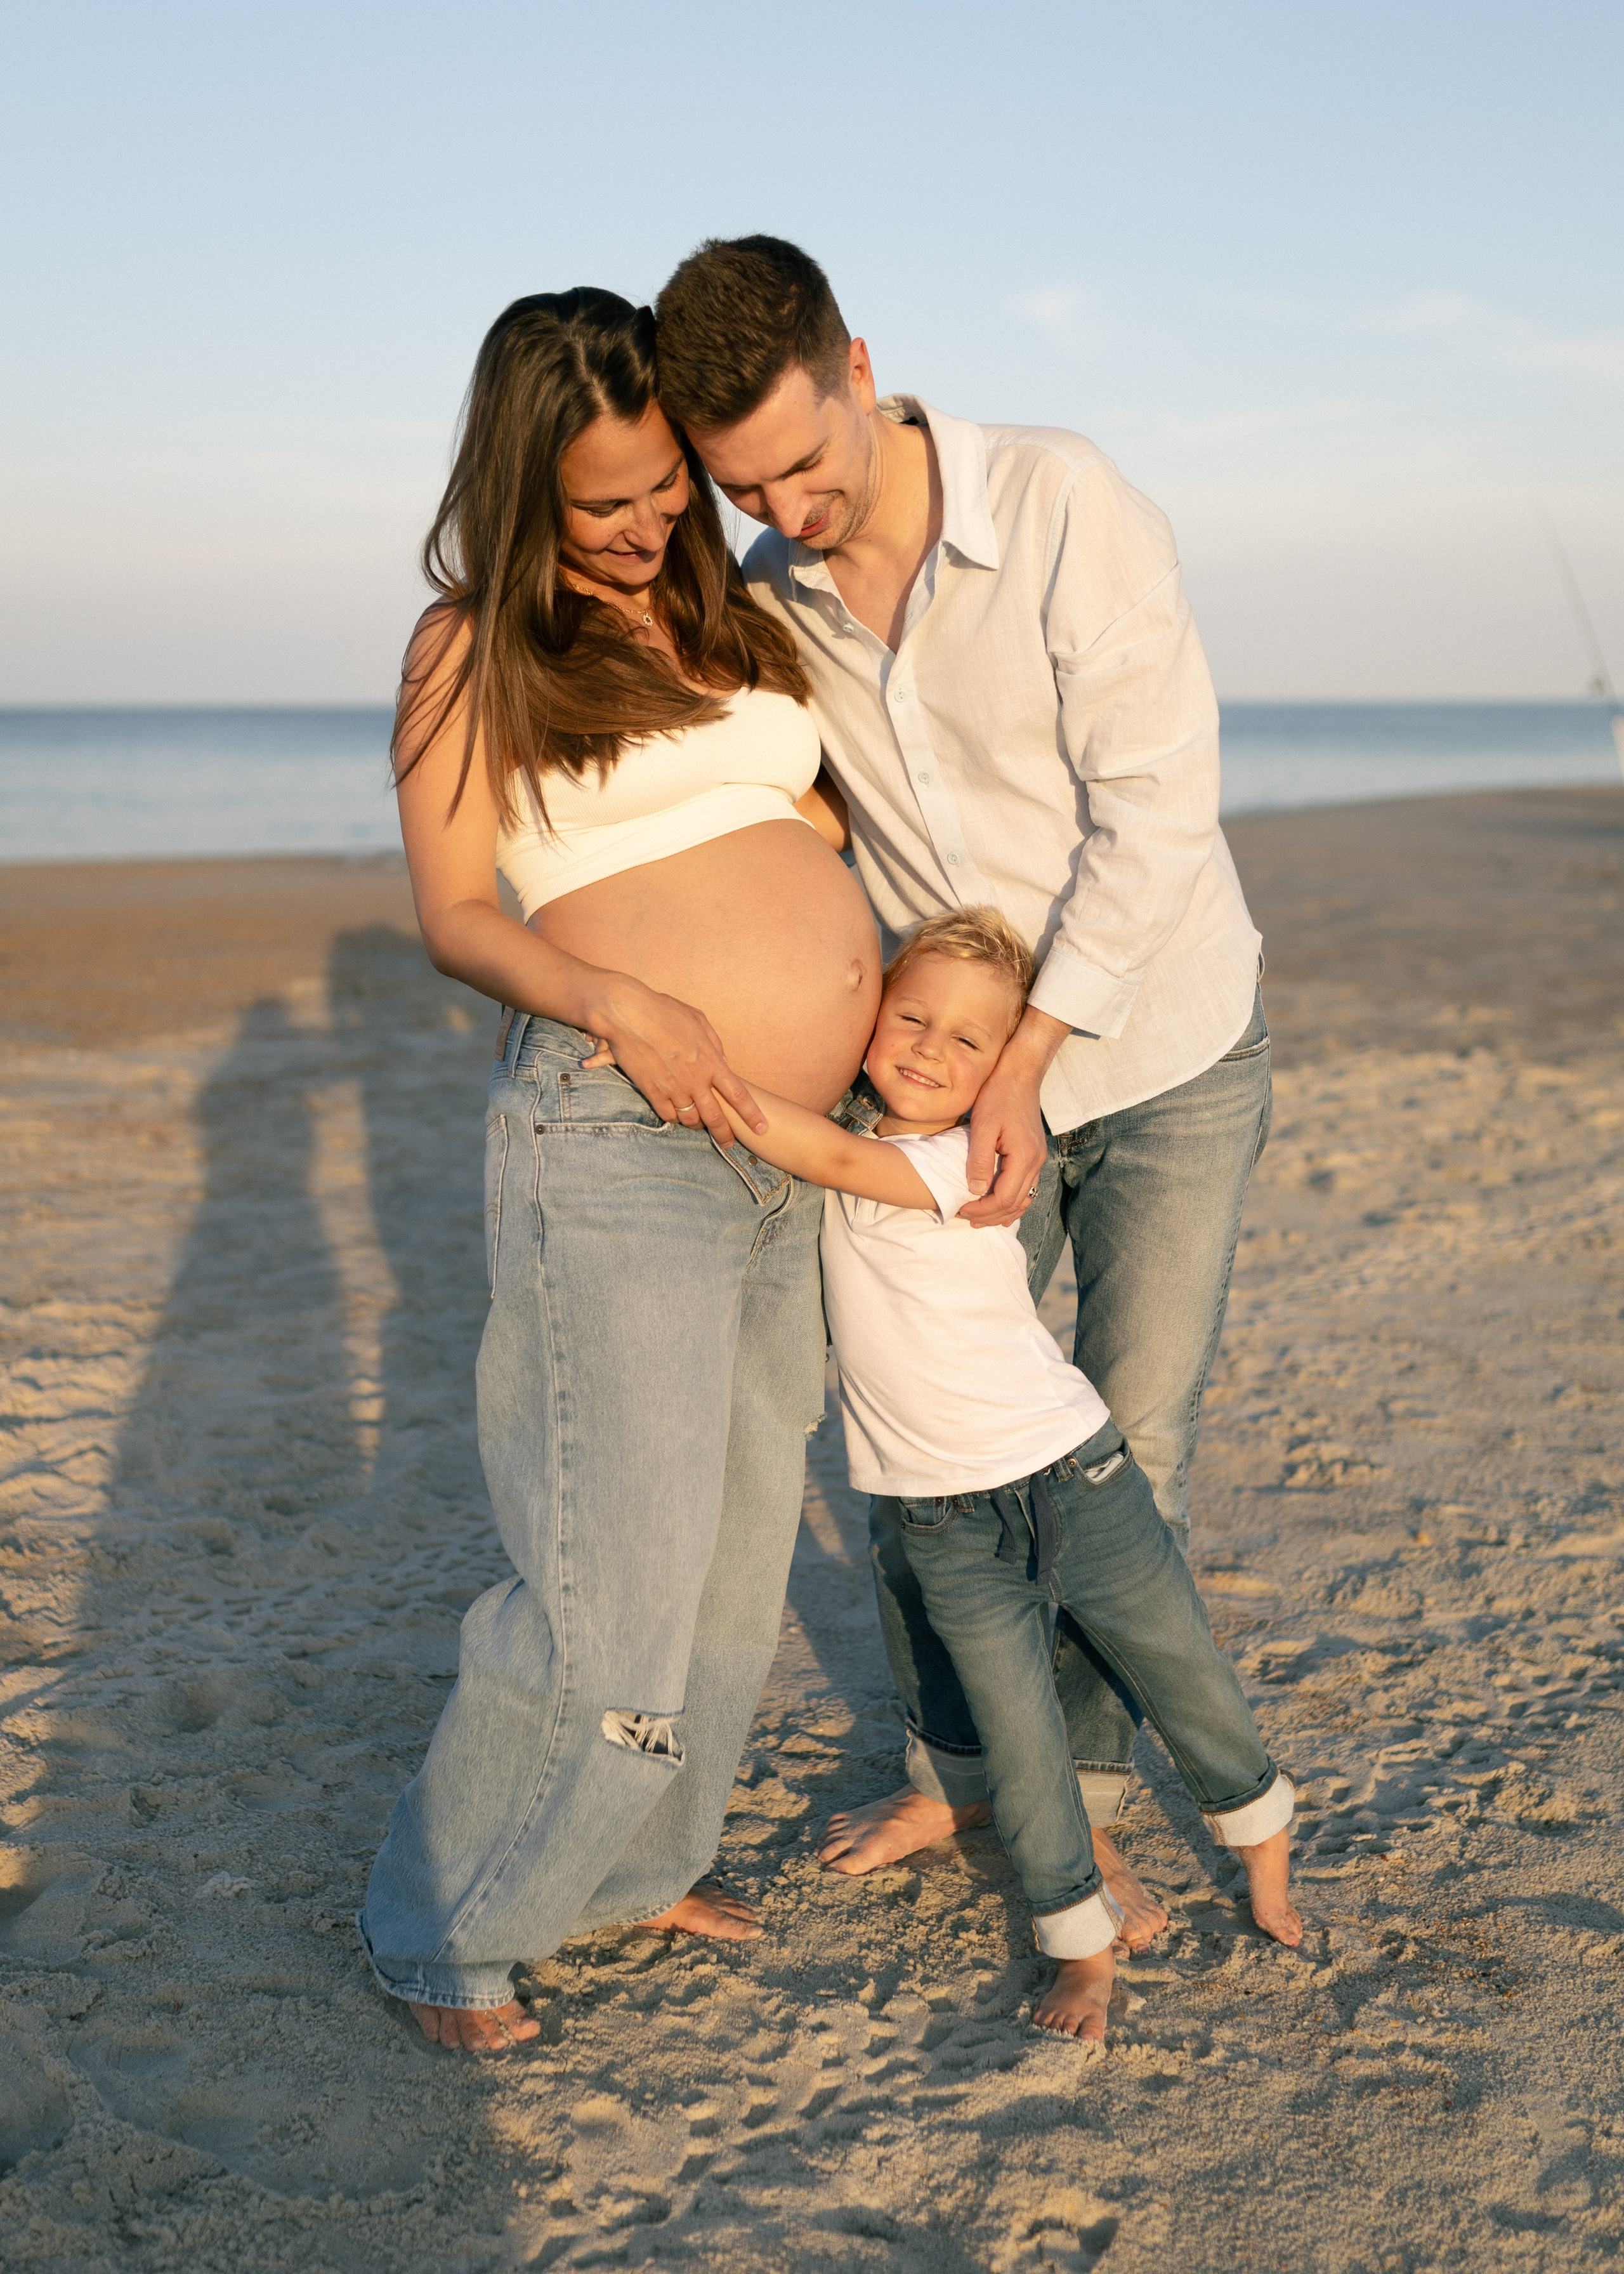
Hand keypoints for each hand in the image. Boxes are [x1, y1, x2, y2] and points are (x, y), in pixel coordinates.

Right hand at [576, 977, 764, 1144]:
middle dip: (725, 1135)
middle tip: (729, 1144)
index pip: (738, 1095)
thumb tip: (724, 1062)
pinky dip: (674, 1118)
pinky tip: (676, 1113)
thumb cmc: (664, 1011)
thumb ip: (715, 1044)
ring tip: (699, 1124)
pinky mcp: (652, 1092)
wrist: (628, 1014)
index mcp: (711, 1061)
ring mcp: (673, 1088)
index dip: (752, 1114)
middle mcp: (695, 1080)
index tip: (762, 1128)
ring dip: (697, 1125)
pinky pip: (668, 1116)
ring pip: (691, 1120)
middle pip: (716, 1117)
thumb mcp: (698, 1021)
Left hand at [958, 1006, 1067, 1228]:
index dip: (982, 1209)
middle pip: (1016, 1203)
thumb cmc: (998, 1095)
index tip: (961, 1209)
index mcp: (1024, 1156)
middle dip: (990, 1215)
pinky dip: (1013, 1201)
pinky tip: (999, 1205)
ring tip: (981, 1218)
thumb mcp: (983, 1126)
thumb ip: (979, 1159)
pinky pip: (1027, 1187)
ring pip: (1025, 1198)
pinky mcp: (1034, 1154)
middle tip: (966, 1218)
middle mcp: (1036, 1161)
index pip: (1004, 1197)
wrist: (1020, 1074)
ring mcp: (1038, 1159)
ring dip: (1003, 1212)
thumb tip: (974, 1190)